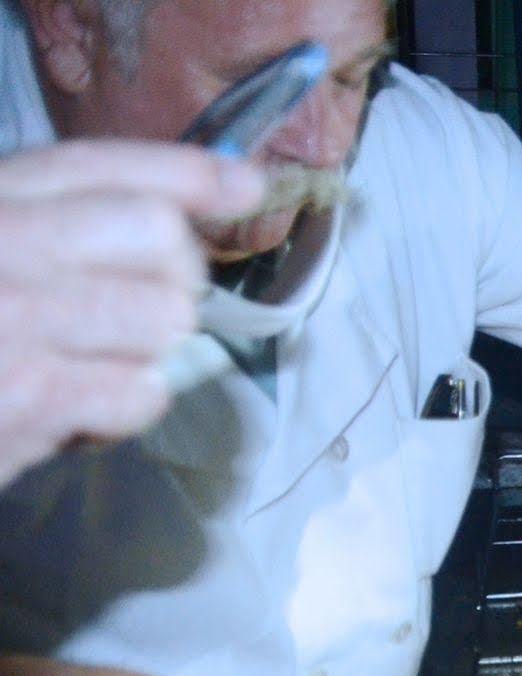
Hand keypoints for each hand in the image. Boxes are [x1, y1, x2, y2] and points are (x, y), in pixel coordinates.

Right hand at [0, 140, 266, 486]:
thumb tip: (182, 215)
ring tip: (89, 363)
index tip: (246, 185)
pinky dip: (124, 407)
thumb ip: (55, 226)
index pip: (98, 168)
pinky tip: (77, 409)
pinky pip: (140, 392)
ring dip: (146, 350)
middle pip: (156, 237)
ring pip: (163, 319)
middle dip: (172, 277)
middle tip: (138, 310)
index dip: (185, 173)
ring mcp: (13, 320)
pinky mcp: (29, 396)